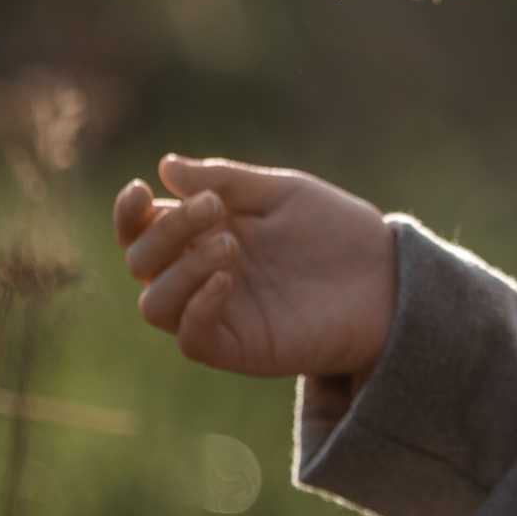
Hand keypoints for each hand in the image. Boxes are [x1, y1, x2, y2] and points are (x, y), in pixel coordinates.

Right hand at [114, 156, 397, 376]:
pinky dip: (197, 307)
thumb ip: (225, 180)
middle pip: (142, 261)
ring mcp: (220, 312)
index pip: (143, 230)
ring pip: (155, 303)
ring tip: (231, 245)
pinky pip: (191, 338)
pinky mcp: (240, 347)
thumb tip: (165, 168)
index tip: (141, 189)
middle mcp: (202, 274)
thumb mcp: (281, 192)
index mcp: (205, 233)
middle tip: (214, 208)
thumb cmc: (337, 232)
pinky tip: (228, 278)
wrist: (387, 276)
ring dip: (179, 269)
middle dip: (166, 230)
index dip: (129, 213)